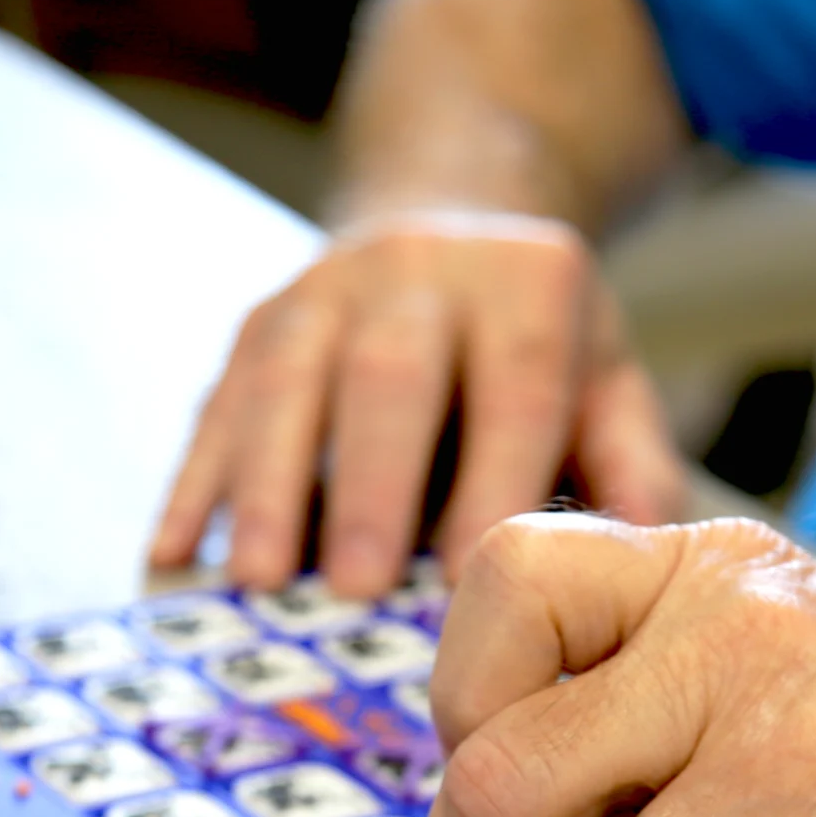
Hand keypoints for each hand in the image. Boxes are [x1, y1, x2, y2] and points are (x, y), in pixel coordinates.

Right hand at [149, 212, 688, 597]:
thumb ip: (631, 469)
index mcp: (527, 285)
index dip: (487, 489)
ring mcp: (325, 286)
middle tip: (352, 588)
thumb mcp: (608, 382)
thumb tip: (642, 566)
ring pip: (286, 381)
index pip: (515, 392)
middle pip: (389, 377)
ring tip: (254, 581)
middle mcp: (421, 270)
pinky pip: (216, 400)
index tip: (467, 591)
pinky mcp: (256, 320)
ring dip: (265, 485)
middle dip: (366, 486)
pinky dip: (193, 481)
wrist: (451, 225)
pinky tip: (173, 554)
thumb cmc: (535, 349)